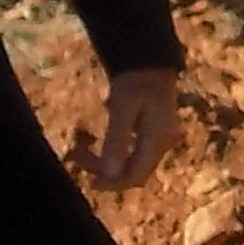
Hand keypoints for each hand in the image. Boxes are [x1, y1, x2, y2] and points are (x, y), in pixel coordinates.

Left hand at [86, 64, 179, 189]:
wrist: (149, 60)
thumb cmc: (134, 79)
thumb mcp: (122, 106)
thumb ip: (116, 140)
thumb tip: (108, 174)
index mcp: (159, 138)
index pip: (136, 175)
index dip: (113, 184)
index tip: (89, 182)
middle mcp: (165, 143)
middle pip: (135, 173)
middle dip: (108, 173)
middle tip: (78, 158)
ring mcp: (163, 140)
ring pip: (135, 164)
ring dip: (109, 164)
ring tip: (82, 152)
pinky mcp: (156, 135)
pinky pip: (136, 154)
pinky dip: (117, 155)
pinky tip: (100, 145)